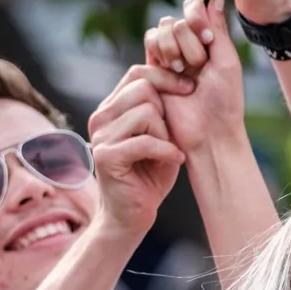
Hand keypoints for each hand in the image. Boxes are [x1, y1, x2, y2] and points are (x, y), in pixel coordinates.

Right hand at [86, 71, 186, 237]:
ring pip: (146, 112)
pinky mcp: (106, 157)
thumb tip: (178, 75)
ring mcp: (100, 137)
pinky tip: (174, 160)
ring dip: (165, 133)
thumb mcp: (158, 134)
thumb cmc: (149, 175)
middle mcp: (100, 118)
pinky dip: (167, 151)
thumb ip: (160, 108)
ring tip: (166, 151)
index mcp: (111, 108)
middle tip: (172, 134)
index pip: (137, 72)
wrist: (131, 216)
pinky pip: (146, 141)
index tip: (190, 89)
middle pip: (143, 88)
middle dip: (166, 109)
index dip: (166, 76)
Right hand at [144, 0, 244, 155]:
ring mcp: (167, 58)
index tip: (208, 39)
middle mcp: (186, 47)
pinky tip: (174, 78)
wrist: (208, 134)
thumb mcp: (226, 61)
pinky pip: (149, 45)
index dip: (196, 18)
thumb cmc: (224, 102)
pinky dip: (162, 58)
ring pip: (161, 31)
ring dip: (175, 50)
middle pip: (176, 20)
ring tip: (184, 75)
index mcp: (206, 41)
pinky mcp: (151, 72)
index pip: (193, 10)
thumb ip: (218, 28)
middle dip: (189, 44)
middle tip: (198, 68)